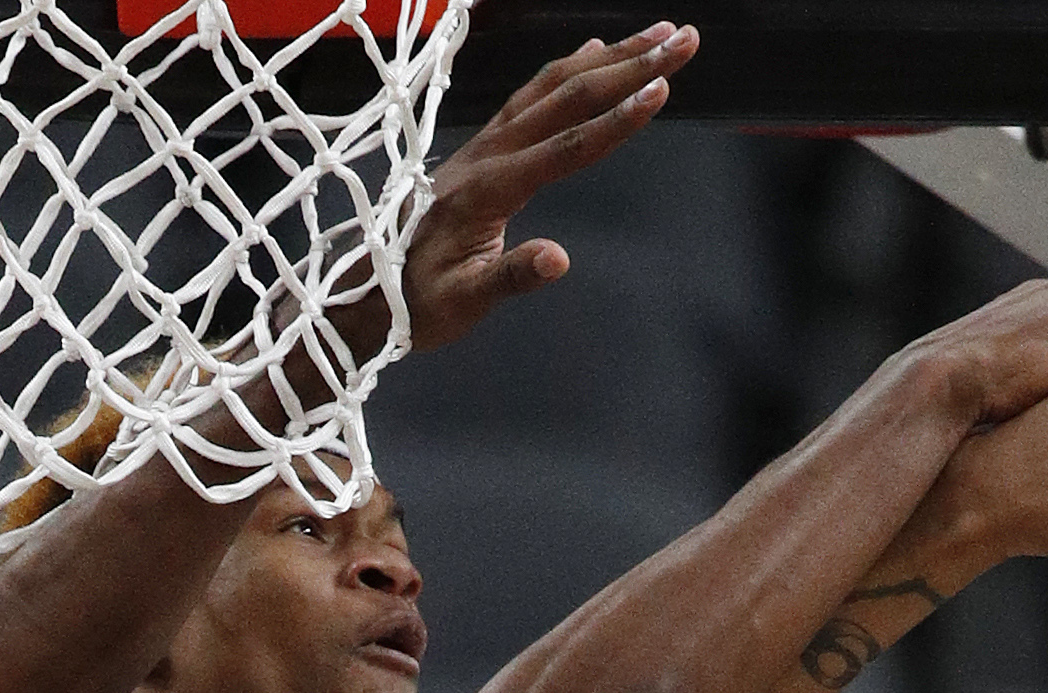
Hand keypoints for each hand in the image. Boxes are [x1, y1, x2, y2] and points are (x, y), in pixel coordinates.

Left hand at [394, 23, 699, 351]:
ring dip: (608, 57)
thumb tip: (557, 259)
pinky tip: (594, 51)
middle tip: (684, 39)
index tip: (662, 89)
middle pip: (567, 97)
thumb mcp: (462, 303)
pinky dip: (568, 68)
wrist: (363, 291)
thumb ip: (509, 278)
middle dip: (630, 65)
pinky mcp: (482, 149)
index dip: (617, 119)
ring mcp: (483, 146)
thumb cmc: (413, 303)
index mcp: (488, 189)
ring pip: (552, 86)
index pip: (565, 146)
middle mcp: (487, 154)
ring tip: (658, 35)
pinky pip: (531, 94)